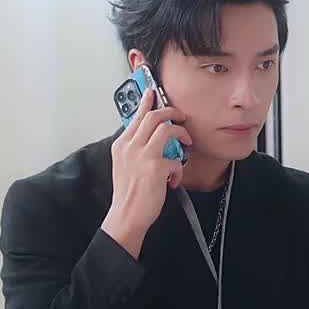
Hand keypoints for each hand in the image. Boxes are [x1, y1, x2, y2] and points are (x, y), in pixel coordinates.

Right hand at [102, 87, 191, 259]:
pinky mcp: (156, 167)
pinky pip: (176, 159)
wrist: (127, 215)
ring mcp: (142, 155)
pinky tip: (174, 180)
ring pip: (166, 129)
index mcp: (121, 145)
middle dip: (172, 112)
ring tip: (186, 142)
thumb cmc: (129, 193)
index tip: (153, 92)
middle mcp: (130, 146)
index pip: (136, 116)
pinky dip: (179, 169)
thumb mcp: (125, 165)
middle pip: (153, 116)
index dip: (147, 102)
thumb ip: (135, 148)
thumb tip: (152, 137)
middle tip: (182, 117)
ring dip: (181, 134)